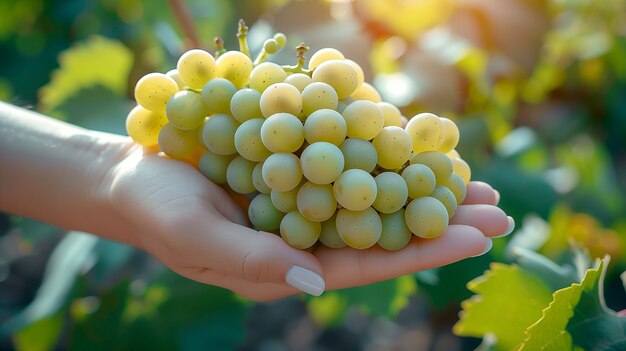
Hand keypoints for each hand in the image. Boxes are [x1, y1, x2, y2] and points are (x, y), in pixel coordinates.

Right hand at [107, 142, 512, 300]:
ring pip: (374, 199)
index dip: (422, 250)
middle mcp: (306, 239)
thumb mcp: (198, 236)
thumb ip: (255, 260)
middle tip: (501, 211)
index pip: (367, 263)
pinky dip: (383, 158)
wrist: (135, 177)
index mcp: (290, 267)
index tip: (476, 237)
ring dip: (422, 189)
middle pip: (384, 232)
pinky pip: (348, 167)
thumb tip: (318, 283)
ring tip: (475, 181)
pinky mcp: (295, 172)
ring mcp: (303, 204)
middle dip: (441, 222)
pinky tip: (414, 147)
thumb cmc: (158, 211)